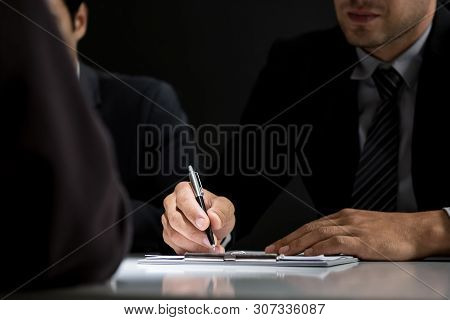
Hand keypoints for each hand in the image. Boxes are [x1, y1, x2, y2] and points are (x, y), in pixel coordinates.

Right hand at [162, 182, 235, 254]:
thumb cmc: (215, 211)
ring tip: (211, 247)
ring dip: (194, 245)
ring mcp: (168, 220)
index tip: (205, 224)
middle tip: (210, 240)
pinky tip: (203, 250)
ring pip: (174, 235)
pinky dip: (191, 251)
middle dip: (195, 234)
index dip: (193, 213)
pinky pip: (175, 246)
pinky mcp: (168, 235)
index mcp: (184, 190)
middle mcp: (172, 204)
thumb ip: (221, 211)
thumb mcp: (225, 206)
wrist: (214, 225)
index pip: (184, 200)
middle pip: (176, 220)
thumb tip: (213, 218)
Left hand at [265, 209, 449, 260]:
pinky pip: (334, 243)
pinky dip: (318, 248)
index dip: (294, 234)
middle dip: (288, 239)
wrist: (418, 230)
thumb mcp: (365, 229)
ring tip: (283, 252)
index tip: (281, 242)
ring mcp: (353, 228)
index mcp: (345, 217)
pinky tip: (307, 254)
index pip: (312, 225)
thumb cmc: (395, 232)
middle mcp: (345, 219)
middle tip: (273, 248)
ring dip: (297, 244)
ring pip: (317, 234)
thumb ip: (346, 236)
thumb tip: (328, 247)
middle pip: (309, 228)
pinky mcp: (361, 239)